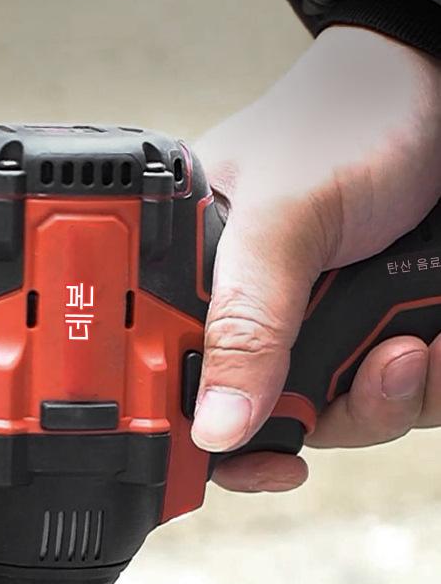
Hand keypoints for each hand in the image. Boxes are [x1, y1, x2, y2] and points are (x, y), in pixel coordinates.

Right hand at [191, 25, 440, 493]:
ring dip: (390, 399)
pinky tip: (433, 338)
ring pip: (341, 421)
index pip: (169, 381)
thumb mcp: (286, 217)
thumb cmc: (352, 119)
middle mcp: (254, 314)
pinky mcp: (379, 338)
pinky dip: (429, 383)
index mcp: (196, 278)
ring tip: (413, 343)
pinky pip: (400, 400)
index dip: (197, 437)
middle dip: (327, 417)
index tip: (241, 464)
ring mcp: (321, 330)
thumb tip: (212, 425)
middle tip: (368, 372)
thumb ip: (245, 322)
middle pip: (264, 421)